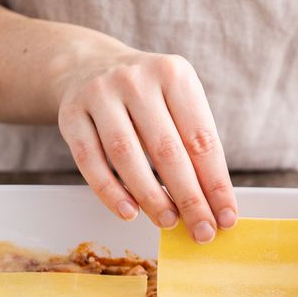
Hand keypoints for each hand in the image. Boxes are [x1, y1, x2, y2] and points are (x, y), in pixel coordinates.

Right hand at [55, 45, 236, 242]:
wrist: (87, 65)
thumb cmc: (145, 96)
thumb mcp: (176, 101)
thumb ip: (192, 145)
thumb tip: (212, 205)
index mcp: (174, 75)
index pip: (201, 138)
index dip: (216, 183)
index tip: (226, 217)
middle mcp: (136, 80)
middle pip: (167, 150)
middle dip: (189, 198)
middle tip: (202, 231)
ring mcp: (100, 95)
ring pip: (126, 156)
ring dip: (151, 197)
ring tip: (169, 223)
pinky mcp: (71, 115)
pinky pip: (91, 161)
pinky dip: (110, 192)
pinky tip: (129, 212)